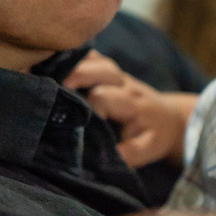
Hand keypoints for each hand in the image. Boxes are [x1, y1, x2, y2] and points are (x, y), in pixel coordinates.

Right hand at [63, 51, 195, 166]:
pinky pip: (90, 57)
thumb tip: (104, 158)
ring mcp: (116, 74)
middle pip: (103, 69)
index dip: (90, 104)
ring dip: (73, 63)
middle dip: (78, 74)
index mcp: (133, 103)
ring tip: (47, 70)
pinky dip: (72, 57)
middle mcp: (124, 84)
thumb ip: (129, 153)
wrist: (167, 118)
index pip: (106, 96)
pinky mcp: (108, 70)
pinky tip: (52, 62)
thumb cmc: (154, 135)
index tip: (79, 120)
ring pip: (96, 59)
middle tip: (56, 85)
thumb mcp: (148, 149)